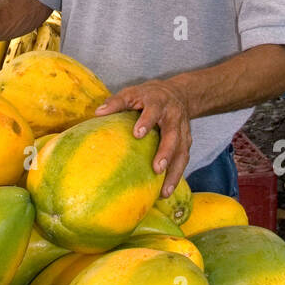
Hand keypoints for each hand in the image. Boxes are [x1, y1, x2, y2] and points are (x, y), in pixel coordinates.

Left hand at [95, 80, 190, 196]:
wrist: (177, 93)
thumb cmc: (148, 96)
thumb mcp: (132, 93)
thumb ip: (117, 102)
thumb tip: (98, 113)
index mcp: (159, 102)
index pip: (153, 111)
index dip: (146, 121)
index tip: (137, 134)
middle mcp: (173, 116)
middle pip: (172, 135)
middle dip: (166, 152)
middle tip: (157, 168)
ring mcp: (183, 130)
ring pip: (182, 151)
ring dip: (174, 172)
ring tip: (164, 191)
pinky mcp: (187, 142)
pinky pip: (183, 160)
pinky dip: (177, 176)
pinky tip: (166, 191)